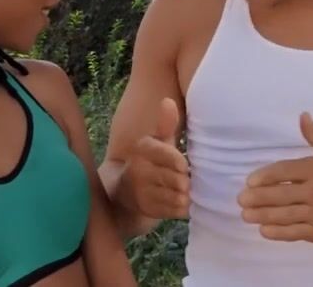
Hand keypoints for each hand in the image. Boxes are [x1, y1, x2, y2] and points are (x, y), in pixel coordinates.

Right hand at [120, 98, 189, 218]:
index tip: (184, 166)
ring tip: (184, 191)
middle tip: (187, 180)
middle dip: (186, 180)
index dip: (179, 162)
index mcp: (143, 149)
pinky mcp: (147, 210)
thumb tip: (168, 101)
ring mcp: (141, 192)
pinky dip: (181, 208)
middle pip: (176, 178)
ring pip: (177, 196)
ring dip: (185, 195)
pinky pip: (174, 210)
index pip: (168, 154)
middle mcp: (138, 170)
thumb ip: (165, 124)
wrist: (126, 192)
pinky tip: (178, 202)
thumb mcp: (159, 142)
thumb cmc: (152, 162)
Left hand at [237, 112, 312, 242]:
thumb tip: (302, 115)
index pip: (286, 172)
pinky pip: (296, 233)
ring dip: (263, 216)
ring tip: (246, 215)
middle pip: (282, 195)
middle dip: (259, 198)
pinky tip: (264, 230)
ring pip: (286, 215)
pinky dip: (279, 233)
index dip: (266, 176)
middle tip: (241, 199)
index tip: (250, 181)